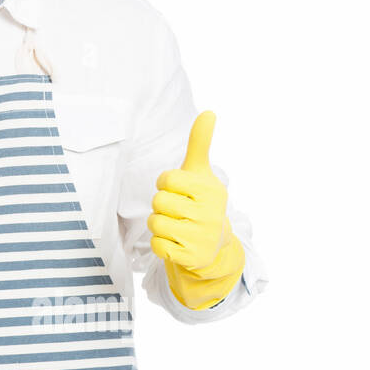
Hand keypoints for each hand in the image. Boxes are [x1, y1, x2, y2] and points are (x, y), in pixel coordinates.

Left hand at [147, 111, 244, 309]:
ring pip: (155, 223)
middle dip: (162, 205)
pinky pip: (156, 246)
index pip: (167, 179)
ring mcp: (202, 237)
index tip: (178, 190)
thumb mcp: (200, 172)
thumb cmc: (200, 201)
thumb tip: (209, 112)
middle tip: (177, 210)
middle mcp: (210, 214)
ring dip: (159, 224)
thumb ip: (200, 143)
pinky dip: (160, 244)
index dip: (166, 184)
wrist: (214, 245)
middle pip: (158, 202)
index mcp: (210, 190)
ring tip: (176, 225)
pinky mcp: (191, 257)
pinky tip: (176, 242)